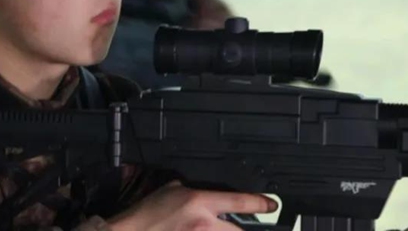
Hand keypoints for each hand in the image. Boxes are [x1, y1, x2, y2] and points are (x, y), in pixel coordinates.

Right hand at [107, 181, 277, 230]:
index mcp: (199, 202)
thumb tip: (207, 194)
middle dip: (242, 229)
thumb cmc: (147, 213)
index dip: (260, 203)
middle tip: (237, 226)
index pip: (239, 201)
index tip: (271, 205)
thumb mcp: (170, 190)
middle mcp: (204, 223)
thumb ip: (192, 191)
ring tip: (217, 228)